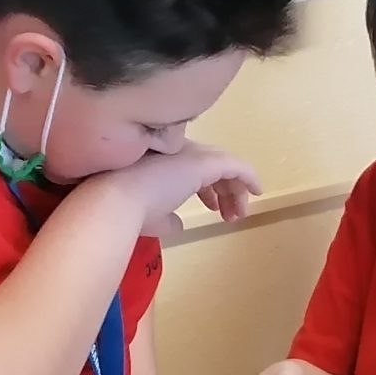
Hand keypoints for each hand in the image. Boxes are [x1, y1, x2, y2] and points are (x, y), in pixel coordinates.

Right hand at [104, 143, 260, 237]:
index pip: (193, 170)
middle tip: (231, 215)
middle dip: (223, 190)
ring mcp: (191, 153)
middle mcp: (178, 151)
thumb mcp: (152, 217)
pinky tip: (257, 192)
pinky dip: (248, 177)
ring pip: (224, 168)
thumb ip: (168, 218)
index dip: (207, 189)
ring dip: (235, 191)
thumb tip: (179, 223)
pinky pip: (236, 166)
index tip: (214, 208)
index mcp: (163, 160)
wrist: (118, 200)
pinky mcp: (204, 161)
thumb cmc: (130, 210)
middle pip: (211, 167)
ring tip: (239, 215)